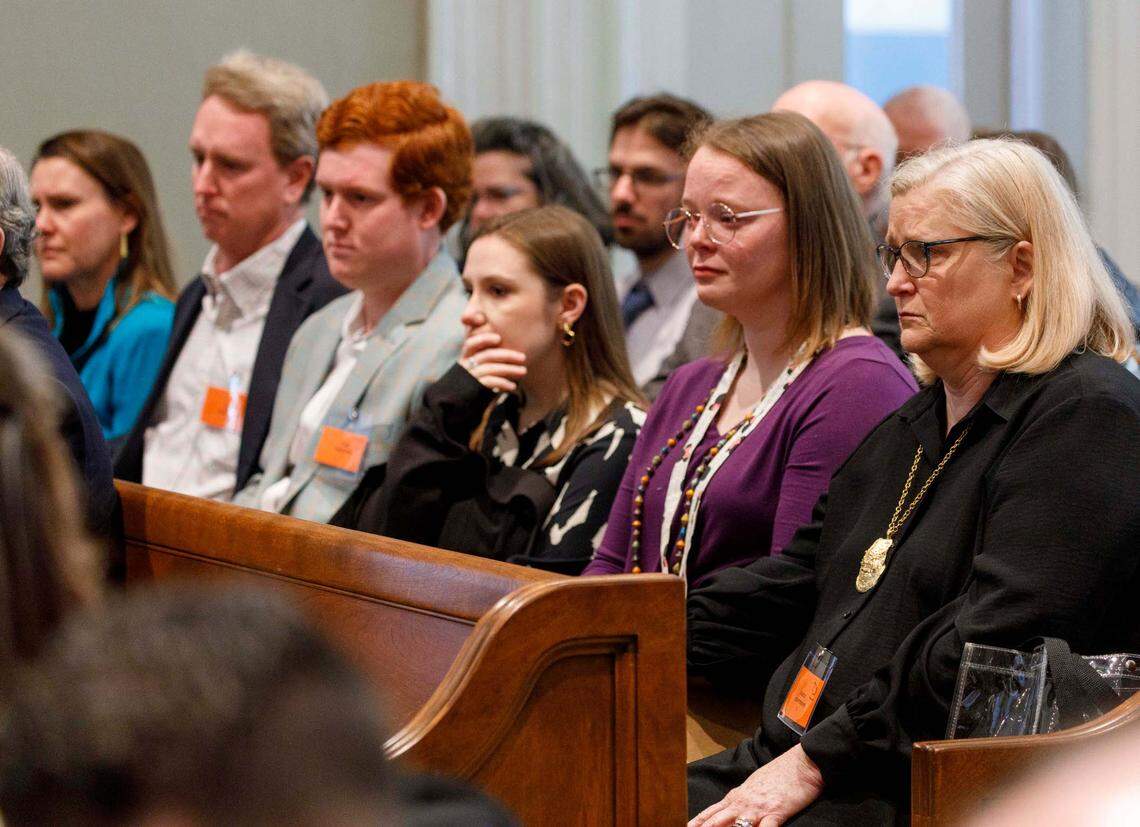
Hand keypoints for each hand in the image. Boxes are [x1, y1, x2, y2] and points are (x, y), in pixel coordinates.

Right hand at [461, 330, 525, 393]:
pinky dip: (503, 383)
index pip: (470, 344)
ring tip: (523, 371)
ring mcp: (468, 379)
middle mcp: (464, 368)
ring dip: (509, 369)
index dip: (483, 339)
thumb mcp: (473, 378)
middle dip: (507, 355)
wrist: (455, 414)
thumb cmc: (468, 395)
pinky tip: (512, 387)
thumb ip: (484, 368)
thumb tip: (506, 363)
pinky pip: (490, 382)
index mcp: (463, 362)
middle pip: (487, 355)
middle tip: (523, 358)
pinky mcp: (473, 390)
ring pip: (491, 368)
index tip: (498, 338)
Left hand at [688, 744, 823, 826]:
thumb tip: (726, 810)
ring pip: (735, 826)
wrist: (802, 762)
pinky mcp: (776, 812)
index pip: (710, 813)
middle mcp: (743, 803)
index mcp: (737, 796)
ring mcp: (758, 808)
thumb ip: (739, 799)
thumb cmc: (779, 774)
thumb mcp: (753, 785)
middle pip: (716, 821)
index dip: (696, 822)